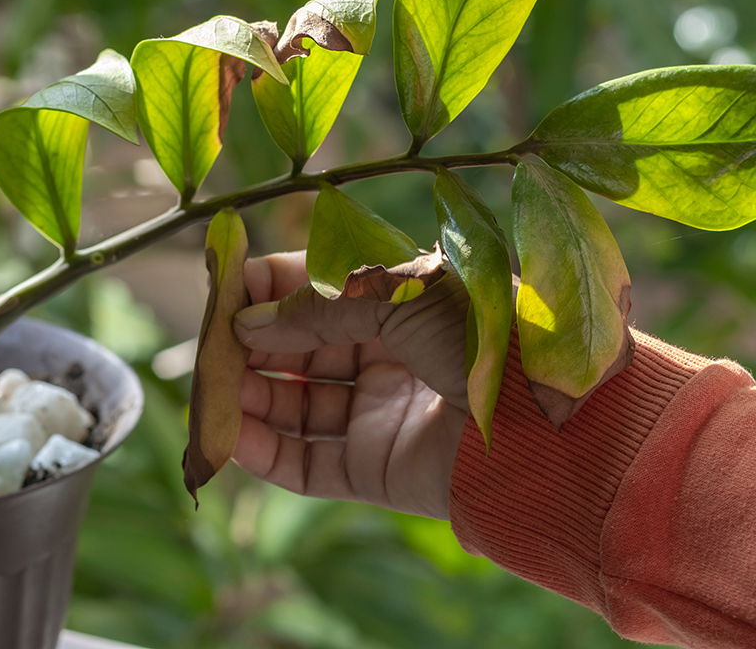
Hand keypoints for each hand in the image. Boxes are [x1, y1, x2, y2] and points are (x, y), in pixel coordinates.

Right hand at [230, 251, 471, 519]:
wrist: (550, 426)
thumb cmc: (483, 337)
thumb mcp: (397, 299)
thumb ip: (317, 312)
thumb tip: (246, 323)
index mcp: (398, 304)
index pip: (315, 291)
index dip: (267, 289)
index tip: (221, 286)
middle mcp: (385, 356)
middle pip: (296, 350)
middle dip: (249, 346)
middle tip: (206, 346)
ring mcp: (378, 414)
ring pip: (293, 406)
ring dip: (248, 399)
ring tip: (210, 393)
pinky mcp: (375, 469)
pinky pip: (306, 461)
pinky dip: (265, 452)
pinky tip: (231, 438)